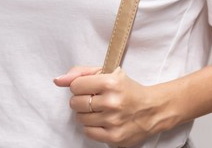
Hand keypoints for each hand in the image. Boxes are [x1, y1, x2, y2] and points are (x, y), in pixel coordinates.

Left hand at [53, 66, 170, 146]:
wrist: (153, 110)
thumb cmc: (128, 90)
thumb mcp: (109, 73)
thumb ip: (81, 73)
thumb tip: (57, 80)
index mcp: (111, 82)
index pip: (75, 85)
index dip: (80, 86)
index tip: (89, 88)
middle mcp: (112, 102)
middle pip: (75, 103)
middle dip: (82, 100)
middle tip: (94, 99)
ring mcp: (112, 121)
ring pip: (80, 118)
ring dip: (87, 114)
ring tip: (100, 110)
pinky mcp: (114, 137)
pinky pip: (88, 132)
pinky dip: (92, 127)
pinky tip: (103, 121)